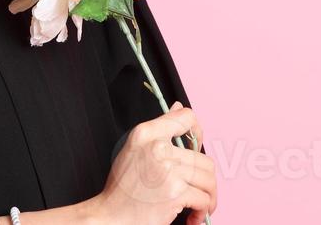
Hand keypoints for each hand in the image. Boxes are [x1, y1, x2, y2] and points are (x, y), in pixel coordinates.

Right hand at [88, 102, 216, 224]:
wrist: (111, 217)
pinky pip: (204, 200)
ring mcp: (168, 170)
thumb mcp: (134, 149)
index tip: (197, 147)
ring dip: (208, 198)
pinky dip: (203, 212)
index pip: (186, 117)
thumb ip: (158, 129)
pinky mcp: (175, 192)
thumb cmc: (122, 188)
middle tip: (197, 193)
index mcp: (146, 133)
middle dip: (205, 181)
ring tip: (197, 207)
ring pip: (208, 180)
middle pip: (204, 159)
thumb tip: (178, 107)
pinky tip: (193, 217)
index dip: (198, 133)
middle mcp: (157, 148)